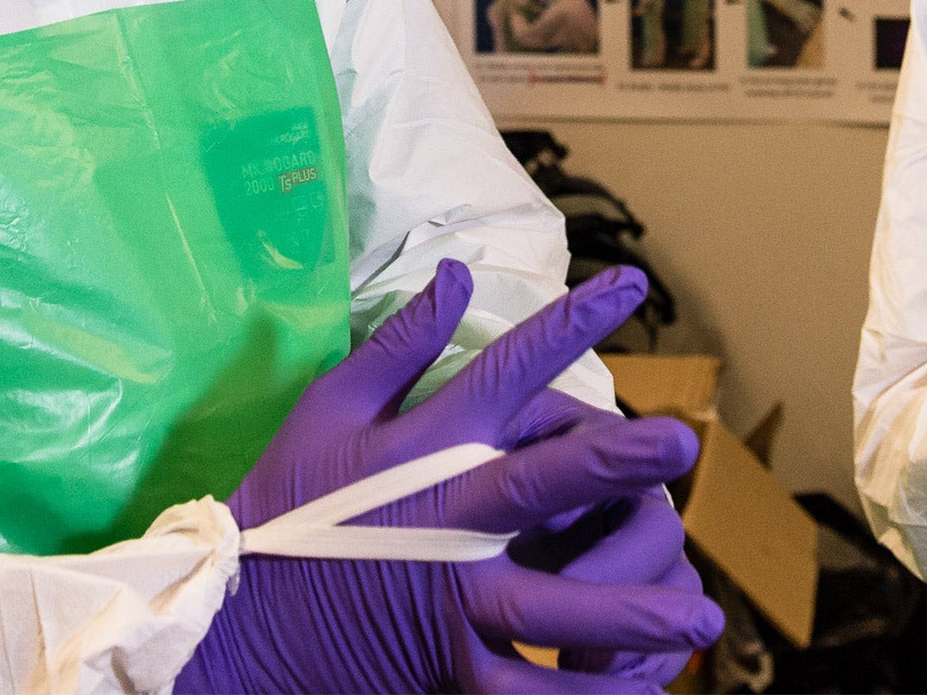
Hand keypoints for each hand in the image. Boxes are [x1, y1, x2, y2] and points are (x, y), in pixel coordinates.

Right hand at [177, 261, 724, 692]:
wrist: (232, 629)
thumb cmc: (283, 510)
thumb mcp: (327, 410)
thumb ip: (400, 345)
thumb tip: (458, 274)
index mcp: (424, 446)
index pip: (508, 368)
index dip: (573, 321)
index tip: (634, 284)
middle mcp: (446, 518)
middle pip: (542, 484)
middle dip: (615, 462)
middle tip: (682, 444)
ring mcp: (449, 601)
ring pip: (552, 608)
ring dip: (630, 613)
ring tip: (695, 619)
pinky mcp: (446, 670)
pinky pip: (527, 693)